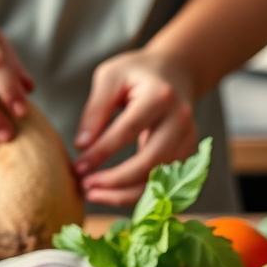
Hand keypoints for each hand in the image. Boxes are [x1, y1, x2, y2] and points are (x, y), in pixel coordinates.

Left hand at [74, 50, 197, 206]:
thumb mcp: (109, 77)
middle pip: (150, 162)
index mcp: (160, 96)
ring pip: (159, 180)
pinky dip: (136, 193)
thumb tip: (82, 147)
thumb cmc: (136, 73)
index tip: (78, 167)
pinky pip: (163, 183)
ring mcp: (188, 139)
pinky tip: (111, 194)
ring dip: (124, 194)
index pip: (128, 130)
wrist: (174, 72)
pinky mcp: (187, 155)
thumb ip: (95, 110)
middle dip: (115, 181)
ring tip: (92, 194)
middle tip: (84, 187)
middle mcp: (180, 120)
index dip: (102, 153)